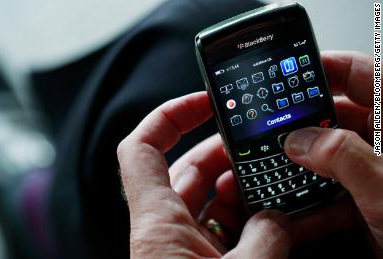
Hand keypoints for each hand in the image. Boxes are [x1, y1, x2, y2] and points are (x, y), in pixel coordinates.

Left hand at [117, 92, 290, 257]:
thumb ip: (266, 236)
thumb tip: (277, 218)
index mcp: (157, 223)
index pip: (142, 148)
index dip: (168, 115)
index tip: (205, 101)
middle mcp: (162, 230)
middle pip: (186, 169)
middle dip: (222, 152)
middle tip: (257, 145)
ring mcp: (178, 246)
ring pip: (204, 199)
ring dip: (237, 189)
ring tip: (272, 185)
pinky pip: (215, 228)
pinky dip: (241, 220)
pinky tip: (270, 220)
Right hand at [284, 51, 382, 249]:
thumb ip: (343, 156)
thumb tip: (299, 139)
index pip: (359, 74)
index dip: (324, 66)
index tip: (287, 73)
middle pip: (334, 116)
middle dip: (299, 125)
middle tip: (270, 128)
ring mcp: (374, 171)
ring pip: (327, 156)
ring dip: (299, 167)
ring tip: (273, 168)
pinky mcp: (366, 199)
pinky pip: (331, 191)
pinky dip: (311, 202)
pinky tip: (294, 211)